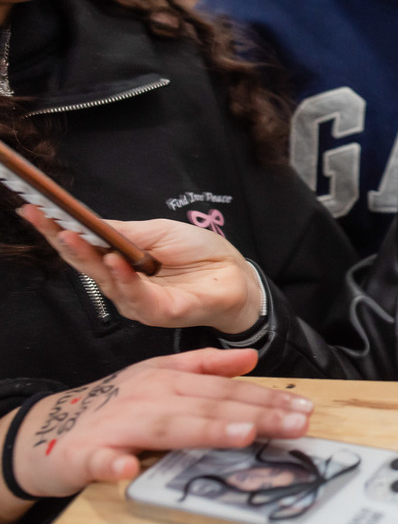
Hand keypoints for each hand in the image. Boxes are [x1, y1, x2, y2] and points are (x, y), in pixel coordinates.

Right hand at [2, 349, 312, 506]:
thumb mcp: (162, 375)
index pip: (229, 389)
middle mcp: (151, 397)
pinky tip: (129, 469)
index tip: (303, 409)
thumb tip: (251, 358)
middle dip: (257, 414)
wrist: (47, 429)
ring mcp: (120, 424)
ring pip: (169, 426)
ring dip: (206, 430)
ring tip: (242, 435)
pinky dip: (114, 464)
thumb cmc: (115, 405)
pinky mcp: (86, 453)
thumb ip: (207, 367)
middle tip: (295, 424)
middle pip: (211, 405)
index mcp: (171, 380)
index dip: (268, 398)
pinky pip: (102, 459)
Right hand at [19, 205, 262, 333]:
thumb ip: (125, 232)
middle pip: (87, 266)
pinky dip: (126, 279)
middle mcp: (125, 286)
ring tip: (76, 236)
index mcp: (122, 264)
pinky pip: (139, 298)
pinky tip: (117, 261)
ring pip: (107, 282)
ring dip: (91, 259)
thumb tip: (87, 223)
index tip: (34, 210)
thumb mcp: (160, 232)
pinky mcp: (163, 312)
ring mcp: (142, 301)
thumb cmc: (201, 254)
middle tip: (48, 223)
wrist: (238, 275)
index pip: (84, 248)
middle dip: (65, 244)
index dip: (57, 231)